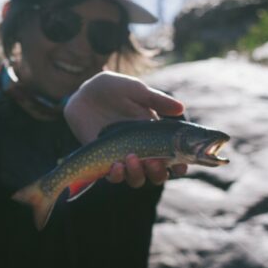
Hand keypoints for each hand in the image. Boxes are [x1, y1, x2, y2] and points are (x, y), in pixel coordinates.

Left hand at [64, 71, 187, 185]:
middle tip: (154, 161)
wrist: (85, 93)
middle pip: (156, 173)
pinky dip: (116, 175)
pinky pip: (112, 176)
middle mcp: (141, 150)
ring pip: (136, 178)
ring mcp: (122, 156)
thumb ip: (156, 100)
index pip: (173, 157)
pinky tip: (115, 165)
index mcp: (155, 135)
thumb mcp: (135, 91)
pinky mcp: (103, 160)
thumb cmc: (114, 89)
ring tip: (131, 158)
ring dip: (137, 173)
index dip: (180, 165)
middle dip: (158, 172)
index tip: (181, 166)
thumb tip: (180, 108)